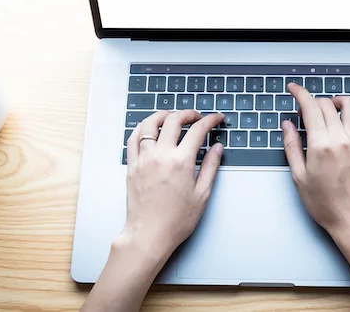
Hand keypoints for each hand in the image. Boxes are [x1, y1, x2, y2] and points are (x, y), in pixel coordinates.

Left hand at [122, 110, 224, 258]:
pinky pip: (134, 139)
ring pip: (150, 124)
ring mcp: (144, 159)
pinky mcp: (132, 166)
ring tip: (172, 116)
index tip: (216, 118)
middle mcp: (161, 155)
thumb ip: (210, 166)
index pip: (198, 130)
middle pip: (174, 120)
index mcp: (181, 162)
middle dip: (188, 114)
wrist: (149, 235)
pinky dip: (142, 128)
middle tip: (197, 117)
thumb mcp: (202, 194)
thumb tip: (217, 148)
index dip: (210, 120)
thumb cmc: (176, 220)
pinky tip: (149, 129)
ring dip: (163, 115)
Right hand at [281, 84, 349, 240]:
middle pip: (326, 104)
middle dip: (312, 101)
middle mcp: (341, 139)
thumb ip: (292, 146)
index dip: (300, 93)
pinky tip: (347, 118)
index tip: (293, 88)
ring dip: (336, 101)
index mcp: (321, 145)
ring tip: (327, 109)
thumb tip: (287, 125)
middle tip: (303, 111)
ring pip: (349, 105)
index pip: (310, 107)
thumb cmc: (326, 204)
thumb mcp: (299, 176)